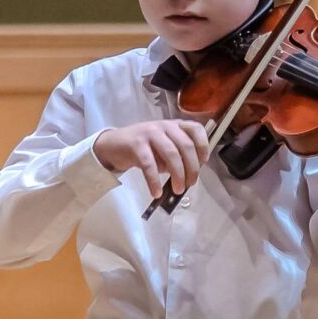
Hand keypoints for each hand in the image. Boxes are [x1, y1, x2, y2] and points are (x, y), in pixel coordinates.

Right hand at [92, 119, 211, 197]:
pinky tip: (156, 192)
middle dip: (192, 168)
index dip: (203, 145)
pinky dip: (154, 181)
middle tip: (190, 184)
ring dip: (178, 175)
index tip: (203, 162)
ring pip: (171, 154)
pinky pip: (150, 165)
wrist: (114, 144)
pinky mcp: (136, 145)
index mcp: (175, 126)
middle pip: (186, 146)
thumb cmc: (144, 148)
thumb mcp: (164, 147)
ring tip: (177, 190)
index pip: (195, 129)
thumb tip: (190, 175)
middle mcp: (164, 126)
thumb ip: (178, 156)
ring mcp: (150, 133)